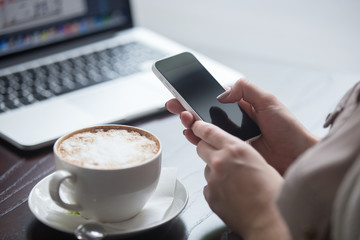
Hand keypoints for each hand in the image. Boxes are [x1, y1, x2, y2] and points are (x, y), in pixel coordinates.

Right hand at [166, 78, 318, 173]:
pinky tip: (190, 134)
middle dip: (186, 108)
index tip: (182, 93)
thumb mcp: (269, 101)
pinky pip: (209, 146)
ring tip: (184, 118)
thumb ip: (246, 90)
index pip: (213, 100)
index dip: (196, 96)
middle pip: (203, 115)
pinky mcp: (230, 154)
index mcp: (241, 108)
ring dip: (189, 123)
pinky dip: (196, 140)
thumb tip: (223, 92)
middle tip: (174, 105)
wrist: (297, 156)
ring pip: (203, 130)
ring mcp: (230, 139)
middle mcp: (233, 123)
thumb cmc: (288, 129)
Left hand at [192, 121, 289, 238]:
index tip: (196, 125)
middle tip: (218, 156)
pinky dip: (216, 188)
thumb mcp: (259, 161)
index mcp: (235, 149)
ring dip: (215, 171)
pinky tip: (231, 193)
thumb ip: (240, 153)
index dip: (200, 127)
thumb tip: (231, 153)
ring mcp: (212, 179)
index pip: (209, 131)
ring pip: (206, 168)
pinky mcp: (209, 195)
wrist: (268, 219)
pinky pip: (208, 186)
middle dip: (207, 149)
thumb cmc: (271, 192)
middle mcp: (220, 161)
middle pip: (201, 147)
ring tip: (233, 182)